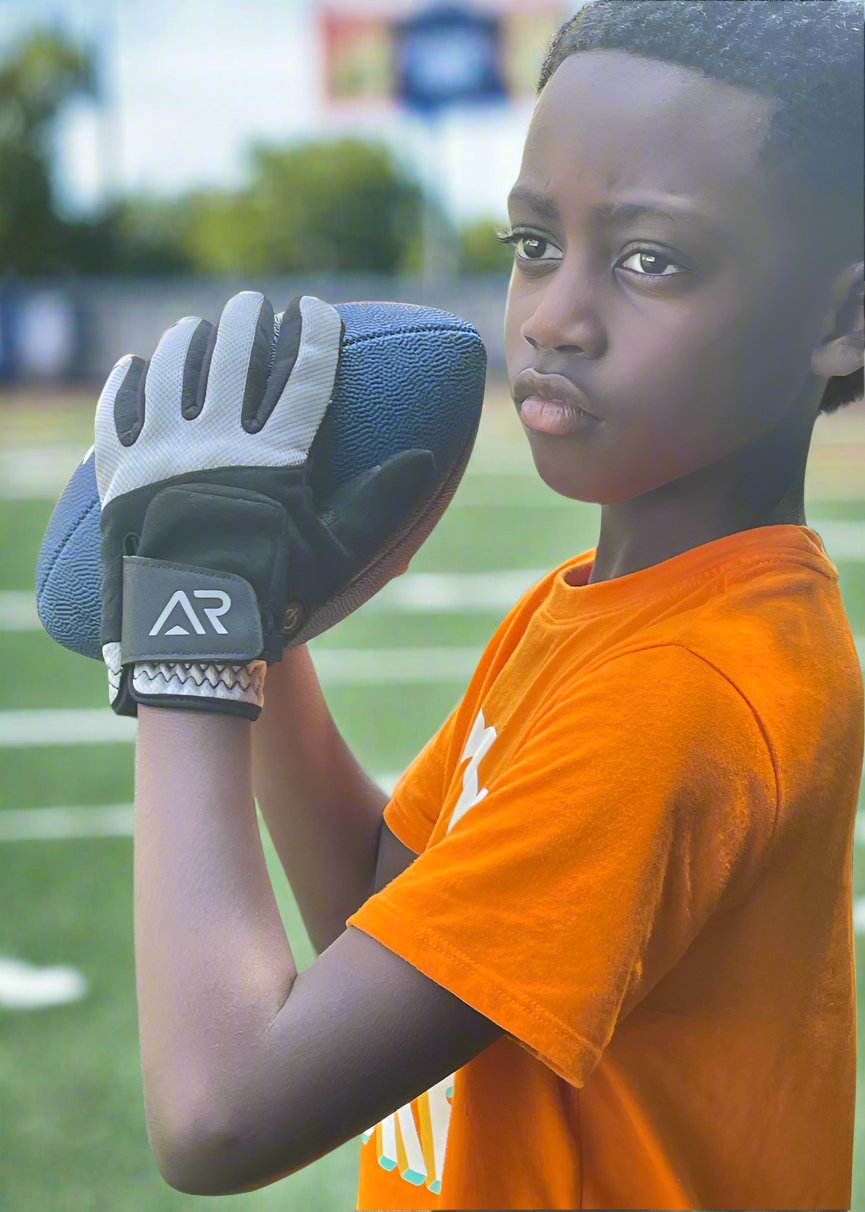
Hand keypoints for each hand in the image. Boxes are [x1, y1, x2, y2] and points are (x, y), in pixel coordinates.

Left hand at [95, 290, 434, 719]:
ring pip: (172, 371)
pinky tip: (133, 367)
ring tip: (196, 327)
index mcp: (273, 459)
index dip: (311, 334)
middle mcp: (216, 442)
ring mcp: (162, 454)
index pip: (300, 375)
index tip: (314, 308)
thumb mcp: (334, 554)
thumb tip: (427, 459)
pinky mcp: (120, 475)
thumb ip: (378, 503)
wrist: (189, 636)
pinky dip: (125, 384)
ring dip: (186, 340)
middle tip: (254, 304)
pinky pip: (117, 413)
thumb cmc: (272, 596)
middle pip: (233, 357)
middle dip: (247, 321)